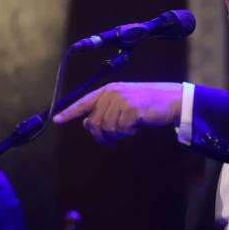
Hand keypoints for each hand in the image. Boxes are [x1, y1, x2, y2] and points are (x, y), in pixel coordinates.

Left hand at [53, 82, 182, 143]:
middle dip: (102, 135)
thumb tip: (87, 123)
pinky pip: (120, 130)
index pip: (84, 101)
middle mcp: (113, 93)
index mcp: (110, 89)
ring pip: (106, 128)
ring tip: (129, 128)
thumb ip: (106, 110)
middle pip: (94, 122)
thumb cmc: (149, 102)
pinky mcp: (132, 110)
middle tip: (113, 139)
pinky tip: (136, 126)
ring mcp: (122, 101)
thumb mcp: (125, 102)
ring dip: (117, 134)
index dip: (70, 112)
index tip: (56, 120)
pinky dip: (127, 132)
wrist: (172, 99)